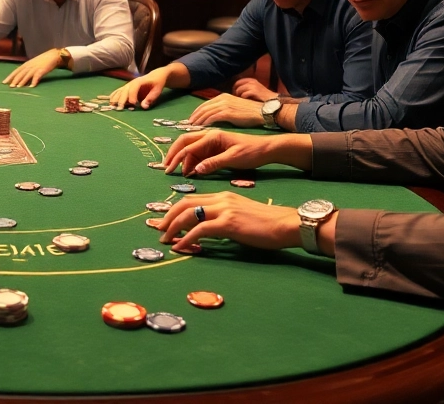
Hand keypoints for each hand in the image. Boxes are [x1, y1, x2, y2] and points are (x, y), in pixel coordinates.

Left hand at [3, 49, 60, 87]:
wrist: (52, 56)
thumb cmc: (42, 61)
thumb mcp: (32, 64)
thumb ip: (27, 70)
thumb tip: (21, 79)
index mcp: (26, 65)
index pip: (15, 71)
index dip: (10, 77)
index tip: (4, 82)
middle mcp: (29, 66)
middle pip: (20, 74)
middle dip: (15, 80)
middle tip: (10, 87)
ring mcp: (35, 68)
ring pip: (27, 76)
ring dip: (22, 82)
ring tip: (18, 88)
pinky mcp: (41, 70)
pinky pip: (37, 77)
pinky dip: (34, 81)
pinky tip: (31, 87)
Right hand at [110, 68, 168, 108]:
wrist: (156, 75)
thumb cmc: (157, 83)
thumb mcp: (157, 90)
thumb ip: (150, 98)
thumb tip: (144, 106)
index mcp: (140, 81)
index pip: (134, 87)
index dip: (132, 95)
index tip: (133, 103)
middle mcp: (132, 83)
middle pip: (125, 90)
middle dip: (122, 99)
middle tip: (120, 108)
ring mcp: (128, 85)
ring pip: (120, 91)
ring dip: (115, 98)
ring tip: (112, 106)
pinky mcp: (126, 88)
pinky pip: (118, 91)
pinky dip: (114, 96)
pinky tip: (110, 101)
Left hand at [157, 191, 301, 251]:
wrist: (286, 224)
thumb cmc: (268, 224)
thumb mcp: (242, 216)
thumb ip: (224, 219)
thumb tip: (209, 230)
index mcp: (224, 196)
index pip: (192, 198)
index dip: (174, 209)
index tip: (163, 220)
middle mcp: (221, 199)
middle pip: (185, 203)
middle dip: (167, 216)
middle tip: (157, 229)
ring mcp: (224, 210)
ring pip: (189, 214)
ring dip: (172, 227)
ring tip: (164, 240)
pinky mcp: (229, 223)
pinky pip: (200, 229)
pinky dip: (186, 238)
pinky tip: (180, 247)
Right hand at [162, 129, 272, 174]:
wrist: (266, 149)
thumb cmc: (251, 152)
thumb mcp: (233, 159)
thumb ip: (213, 163)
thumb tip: (195, 170)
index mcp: (212, 136)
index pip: (188, 147)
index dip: (177, 158)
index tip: (169, 171)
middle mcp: (209, 136)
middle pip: (184, 142)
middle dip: (173, 154)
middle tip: (166, 168)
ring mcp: (212, 142)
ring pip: (191, 148)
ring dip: (183, 159)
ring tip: (177, 173)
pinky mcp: (215, 149)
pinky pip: (199, 153)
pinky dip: (192, 161)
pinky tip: (190, 171)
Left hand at [188, 92, 264, 127]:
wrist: (262, 112)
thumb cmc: (250, 112)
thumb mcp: (235, 107)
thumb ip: (224, 110)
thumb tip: (215, 117)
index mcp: (223, 96)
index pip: (205, 104)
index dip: (197, 112)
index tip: (191, 120)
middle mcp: (222, 99)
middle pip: (202, 108)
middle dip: (194, 117)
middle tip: (188, 126)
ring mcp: (225, 105)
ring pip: (205, 113)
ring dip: (198, 121)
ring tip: (192, 129)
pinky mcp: (228, 112)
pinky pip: (212, 118)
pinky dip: (205, 123)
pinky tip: (202, 129)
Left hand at [233, 78, 276, 102]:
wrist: (273, 100)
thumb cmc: (263, 97)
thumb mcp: (255, 89)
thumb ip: (247, 88)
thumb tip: (236, 92)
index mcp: (251, 80)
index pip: (238, 82)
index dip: (235, 88)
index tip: (235, 94)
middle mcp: (252, 81)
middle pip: (237, 85)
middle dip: (235, 92)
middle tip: (237, 98)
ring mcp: (253, 86)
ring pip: (239, 90)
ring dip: (239, 96)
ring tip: (241, 100)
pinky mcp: (254, 91)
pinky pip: (244, 94)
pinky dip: (243, 98)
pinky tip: (246, 101)